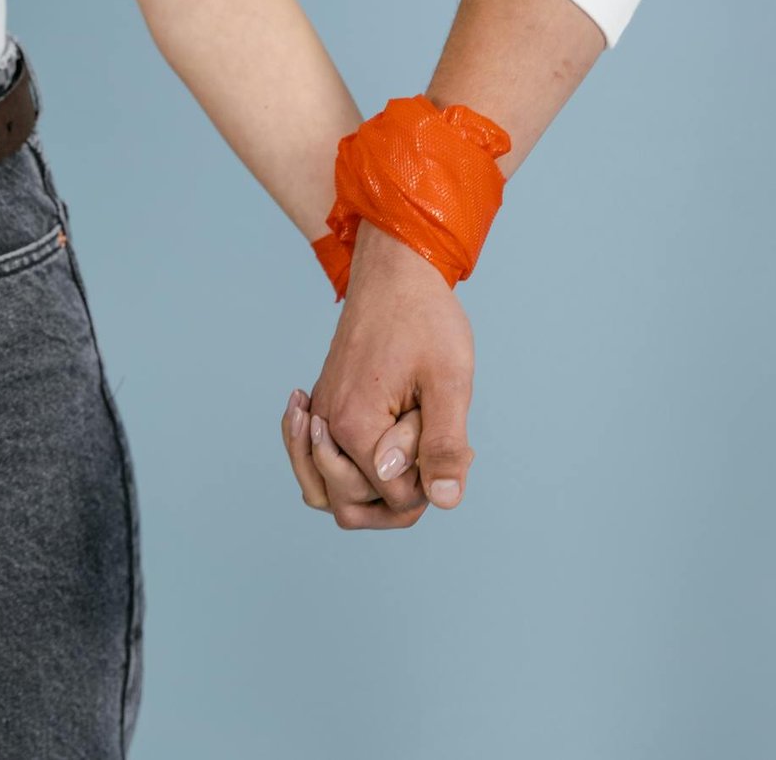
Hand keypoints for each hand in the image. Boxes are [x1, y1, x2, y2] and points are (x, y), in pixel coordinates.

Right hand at [282, 223, 476, 528]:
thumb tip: (443, 501)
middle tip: (437, 436)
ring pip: (329, 491)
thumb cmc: (425, 319)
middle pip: (354, 504)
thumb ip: (443, 444)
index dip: (433, 484)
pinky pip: (319, 460)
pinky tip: (385, 442)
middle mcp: (326, 426)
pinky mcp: (322, 404)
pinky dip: (345, 466)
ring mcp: (319, 415)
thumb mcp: (449, 380)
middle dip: (402, 489)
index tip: (456, 442)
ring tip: (412, 444)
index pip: (395, 499)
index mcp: (355, 428)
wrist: (394, 271)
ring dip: (370, 487)